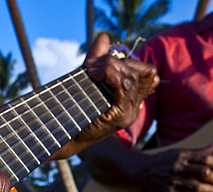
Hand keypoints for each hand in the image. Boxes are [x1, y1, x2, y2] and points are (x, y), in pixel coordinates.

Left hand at [50, 33, 158, 158]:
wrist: (63, 134)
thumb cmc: (75, 107)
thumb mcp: (89, 78)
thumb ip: (98, 58)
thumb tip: (104, 37)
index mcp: (131, 99)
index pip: (149, 74)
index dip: (132, 61)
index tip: (106, 63)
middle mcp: (134, 107)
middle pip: (139, 71)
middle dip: (114, 60)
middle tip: (90, 64)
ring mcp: (129, 113)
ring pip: (130, 76)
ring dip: (108, 66)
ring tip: (89, 69)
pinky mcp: (120, 116)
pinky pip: (123, 85)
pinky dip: (109, 73)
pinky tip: (94, 74)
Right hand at [140, 144, 212, 191]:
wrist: (143, 170)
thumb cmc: (164, 160)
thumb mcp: (179, 151)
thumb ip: (198, 151)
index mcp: (181, 155)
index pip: (203, 158)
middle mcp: (178, 167)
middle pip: (200, 171)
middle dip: (212, 176)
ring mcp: (174, 181)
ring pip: (195, 186)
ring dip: (209, 190)